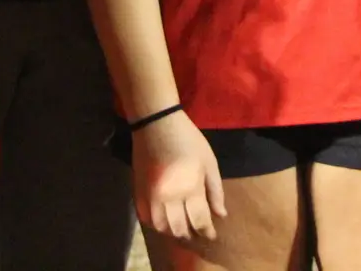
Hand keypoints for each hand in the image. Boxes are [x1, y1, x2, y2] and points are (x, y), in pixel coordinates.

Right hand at [131, 111, 226, 241]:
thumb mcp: (208, 161)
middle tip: (197, 234)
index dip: (207, 231)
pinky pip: (145, 218)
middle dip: (190, 235)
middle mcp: (169, 196)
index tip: (212, 236)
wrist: (156, 124)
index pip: (199, 220)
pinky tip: (164, 222)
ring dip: (172, 232)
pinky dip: (156, 224)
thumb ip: (215, 190)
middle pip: (179, 228)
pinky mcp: (138, 192)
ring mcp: (151, 196)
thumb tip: (221, 215)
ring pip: (161, 227)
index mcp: (189, 187)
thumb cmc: (188, 139)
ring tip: (182, 230)